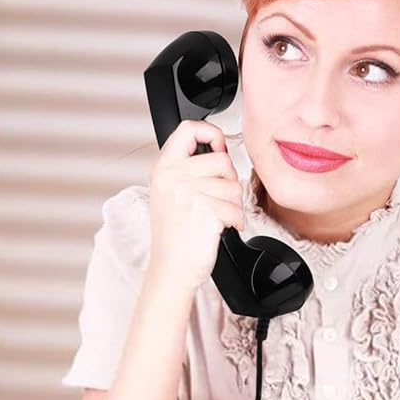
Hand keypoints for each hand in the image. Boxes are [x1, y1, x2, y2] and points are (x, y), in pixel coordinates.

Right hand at [147, 120, 243, 293]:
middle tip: (216, 200)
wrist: (171, 270)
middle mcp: (172, 178)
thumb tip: (220, 148)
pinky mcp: (205, 211)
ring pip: (233, 185)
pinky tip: (219, 229)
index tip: (218, 146)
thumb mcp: (170, 194)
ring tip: (215, 218)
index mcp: (163, 169)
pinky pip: (236, 207)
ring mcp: (188, 194)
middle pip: (222, 159)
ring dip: (232, 205)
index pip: (188, 129)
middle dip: (228, 181)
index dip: (210, 132)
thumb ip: (188, 169)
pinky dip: (234, 221)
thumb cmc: (175, 237)